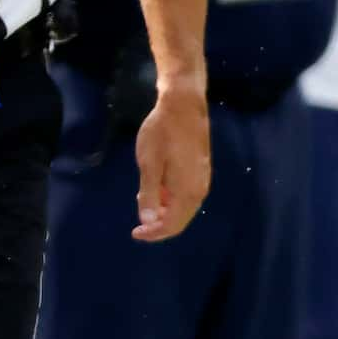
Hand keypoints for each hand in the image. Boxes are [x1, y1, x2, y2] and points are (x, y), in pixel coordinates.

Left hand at [131, 86, 209, 241]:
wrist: (183, 106)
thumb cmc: (162, 133)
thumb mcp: (149, 164)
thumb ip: (149, 194)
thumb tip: (147, 222)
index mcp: (186, 192)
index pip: (172, 224)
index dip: (153, 233)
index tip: (135, 232)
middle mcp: (199, 190)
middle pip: (181, 219)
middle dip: (160, 225)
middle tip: (138, 223)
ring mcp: (202, 179)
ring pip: (185, 207)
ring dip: (165, 211)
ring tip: (145, 200)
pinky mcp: (202, 170)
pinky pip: (188, 195)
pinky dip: (172, 200)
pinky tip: (158, 188)